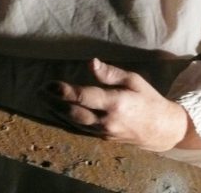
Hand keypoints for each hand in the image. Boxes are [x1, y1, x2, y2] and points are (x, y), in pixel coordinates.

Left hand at [38, 58, 195, 151]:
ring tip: (42, 100)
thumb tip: (91, 62)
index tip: (50, 84)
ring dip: (56, 111)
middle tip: (39, 91)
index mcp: (116, 103)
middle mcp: (107, 120)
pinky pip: (79, 129)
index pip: (84, 97)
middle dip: (54, 102)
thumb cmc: (148, 99)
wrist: (161, 129)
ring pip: (74, 123)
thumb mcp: (133, 80)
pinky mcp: (102, 138)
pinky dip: (65, 120)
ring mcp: (104, 132)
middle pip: (74, 113)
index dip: (65, 91)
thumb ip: (110, 73)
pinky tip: (55, 111)